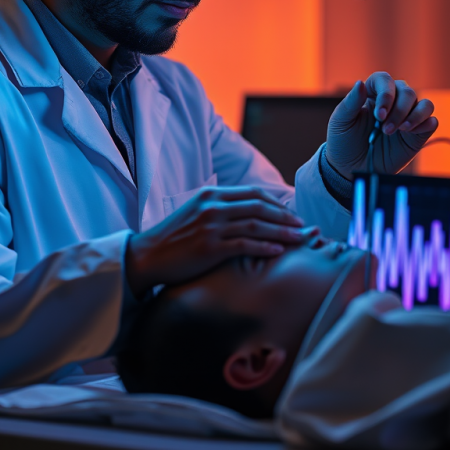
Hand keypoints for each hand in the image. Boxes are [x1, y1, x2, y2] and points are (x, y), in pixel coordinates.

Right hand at [125, 185, 313, 295]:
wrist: (147, 256)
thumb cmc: (174, 237)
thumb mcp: (196, 212)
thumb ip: (220, 208)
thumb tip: (248, 212)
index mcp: (212, 195)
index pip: (253, 193)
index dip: (276, 203)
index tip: (290, 214)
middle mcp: (213, 206)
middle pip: (258, 207)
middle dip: (284, 217)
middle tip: (302, 226)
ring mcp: (211, 226)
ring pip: (255, 225)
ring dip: (281, 232)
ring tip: (298, 239)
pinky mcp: (209, 247)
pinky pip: (244, 245)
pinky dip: (264, 247)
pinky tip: (278, 252)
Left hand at [325, 73, 437, 180]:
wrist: (350, 168)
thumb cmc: (343, 141)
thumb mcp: (341, 121)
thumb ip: (351, 102)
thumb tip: (360, 83)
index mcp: (373, 94)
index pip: (384, 80)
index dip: (386, 93)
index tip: (379, 114)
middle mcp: (393, 102)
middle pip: (407, 91)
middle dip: (398, 110)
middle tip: (385, 130)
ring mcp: (407, 118)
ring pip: (424, 104)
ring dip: (414, 116)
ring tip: (400, 130)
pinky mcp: (417, 134)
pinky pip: (431, 122)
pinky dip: (426, 124)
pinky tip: (410, 133)